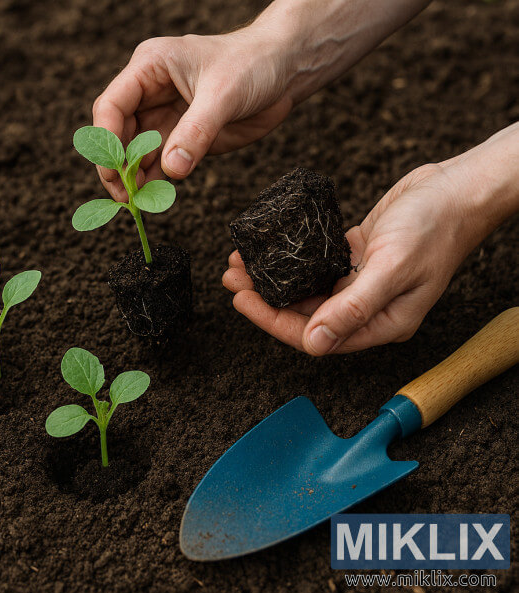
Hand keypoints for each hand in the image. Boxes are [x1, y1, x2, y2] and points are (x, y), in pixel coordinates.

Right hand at [91, 29, 293, 200]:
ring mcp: (163, 116)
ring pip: (133, 151)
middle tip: (124, 194)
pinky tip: (151, 196)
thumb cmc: (253, 64)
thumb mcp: (224, 93)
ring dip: (133, 177)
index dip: (107, 139)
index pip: (111, 104)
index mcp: (150, 67)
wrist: (284, 71)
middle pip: (116, 132)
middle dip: (117, 164)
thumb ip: (196, 131)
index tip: (115, 169)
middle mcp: (149, 92)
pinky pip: (157, 163)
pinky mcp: (180, 137)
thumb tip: (172, 169)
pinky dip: (152, 181)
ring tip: (136, 201)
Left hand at [223, 164, 490, 354]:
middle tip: (232, 279)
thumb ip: (352, 308)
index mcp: (380, 323)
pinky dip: (290, 258)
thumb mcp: (391, 268)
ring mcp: (360, 282)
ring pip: (305, 288)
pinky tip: (269, 248)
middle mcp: (368, 308)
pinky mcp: (356, 256)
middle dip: (264, 298)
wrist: (458, 188)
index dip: (274, 322)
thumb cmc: (435, 228)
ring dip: (273, 277)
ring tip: (240, 262)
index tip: (243, 300)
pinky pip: (314, 264)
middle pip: (304, 313)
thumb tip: (313, 342)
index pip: (314, 336)